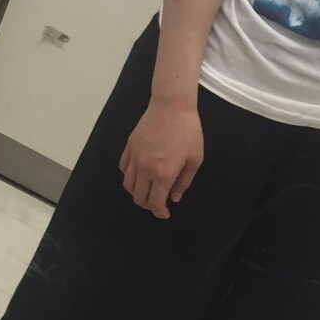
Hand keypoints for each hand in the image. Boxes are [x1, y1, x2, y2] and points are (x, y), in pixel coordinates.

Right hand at [119, 101, 203, 218]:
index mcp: (163, 174)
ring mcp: (134, 158)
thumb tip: (174, 198)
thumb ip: (184, 181)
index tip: (165, 213)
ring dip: (137, 193)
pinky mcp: (129, 147)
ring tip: (148, 190)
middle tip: (158, 202)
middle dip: (148, 205)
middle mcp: (144, 169)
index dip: (159, 212)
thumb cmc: (188, 131)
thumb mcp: (195, 159)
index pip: (155, 203)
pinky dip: (129, 176)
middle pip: (138, 197)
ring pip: (128, 185)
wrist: (171, 106)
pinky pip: (124, 169)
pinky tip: (139, 173)